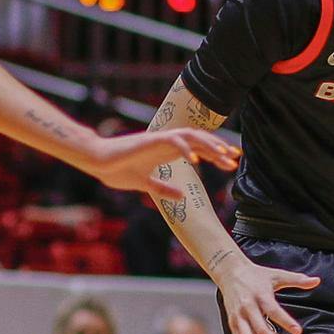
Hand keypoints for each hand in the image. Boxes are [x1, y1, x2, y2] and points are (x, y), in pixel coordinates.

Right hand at [82, 128, 237, 200]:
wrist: (98, 161)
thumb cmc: (117, 170)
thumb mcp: (146, 185)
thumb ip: (164, 189)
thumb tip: (182, 196)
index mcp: (167, 151)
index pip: (198, 149)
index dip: (216, 154)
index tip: (231, 163)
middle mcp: (167, 143)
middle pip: (199, 141)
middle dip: (219, 149)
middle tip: (235, 160)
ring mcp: (159, 140)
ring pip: (191, 136)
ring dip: (209, 145)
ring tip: (224, 155)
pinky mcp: (150, 140)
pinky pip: (173, 141)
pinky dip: (186, 149)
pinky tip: (196, 160)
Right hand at [216, 256, 319, 333]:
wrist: (229, 272)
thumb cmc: (257, 274)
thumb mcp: (277, 275)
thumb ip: (297, 279)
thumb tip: (317, 280)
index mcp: (260, 295)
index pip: (273, 310)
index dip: (285, 321)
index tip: (298, 332)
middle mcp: (247, 307)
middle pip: (261, 329)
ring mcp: (238, 316)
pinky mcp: (232, 323)